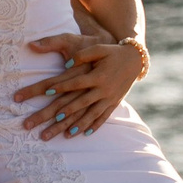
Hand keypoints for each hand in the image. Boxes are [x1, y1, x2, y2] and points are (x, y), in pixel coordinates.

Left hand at [15, 33, 141, 139]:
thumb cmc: (112, 52)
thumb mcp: (98, 49)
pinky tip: (86, 133)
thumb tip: (66, 65)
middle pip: (82, 103)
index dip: (62, 86)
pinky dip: (96, 126)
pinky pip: (104, 116)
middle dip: (67, 111)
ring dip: (80, 124)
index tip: (48, 91)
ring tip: (67, 133)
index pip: (77, 83)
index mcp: (98, 75)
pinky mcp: (115, 103)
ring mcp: (110, 98)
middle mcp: (104, 89)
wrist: (135, 59)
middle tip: (53, 118)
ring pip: (93, 114)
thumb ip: (82, 56)